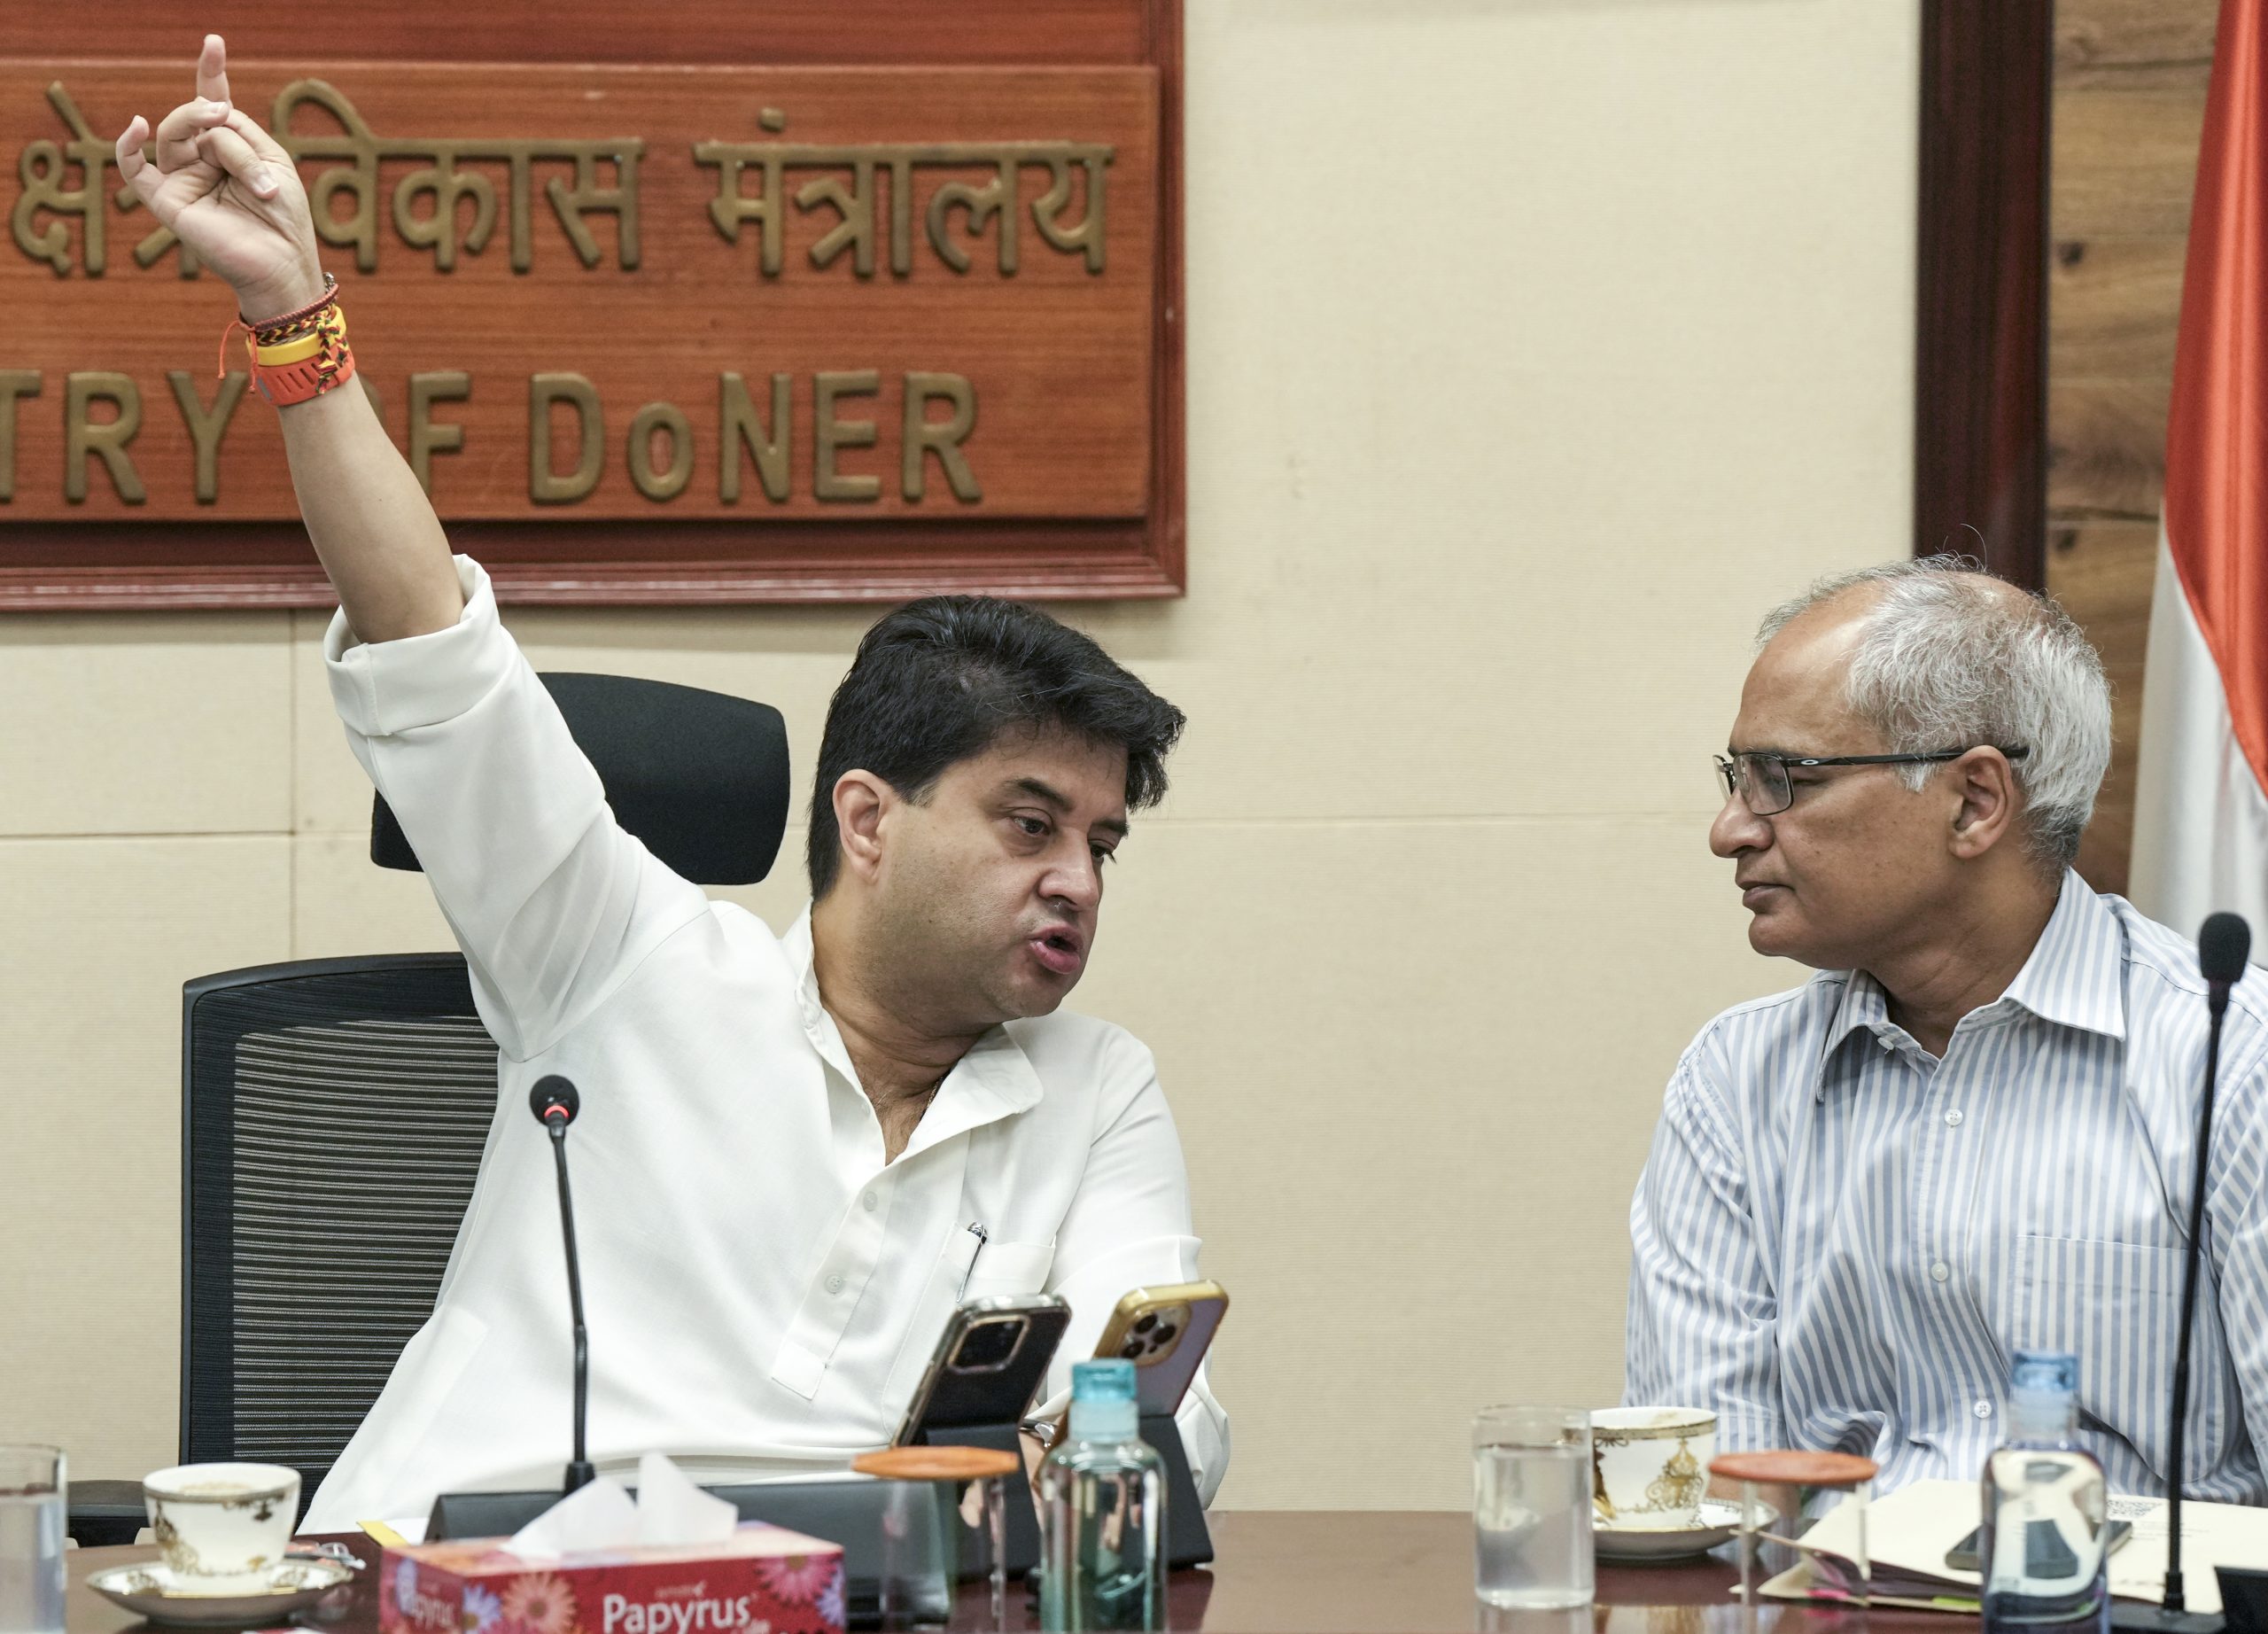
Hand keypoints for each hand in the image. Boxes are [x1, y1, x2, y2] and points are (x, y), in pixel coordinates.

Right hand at [115, 34, 324, 320]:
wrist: (284, 263)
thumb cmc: (284, 216)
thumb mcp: (272, 161)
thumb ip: (237, 134)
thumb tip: (205, 122)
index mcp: (230, 146)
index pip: (213, 102)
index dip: (211, 72)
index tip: (213, 41)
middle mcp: (201, 158)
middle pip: (198, 117)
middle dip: (225, 126)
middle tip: (243, 141)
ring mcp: (181, 177)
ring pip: (177, 135)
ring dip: (218, 146)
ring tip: (250, 177)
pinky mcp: (166, 200)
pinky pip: (134, 169)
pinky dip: (128, 146)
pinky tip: (137, 125)